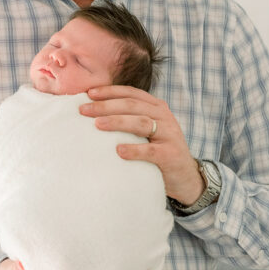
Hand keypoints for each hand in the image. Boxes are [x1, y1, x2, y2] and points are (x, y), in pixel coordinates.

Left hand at [79, 85, 205, 205]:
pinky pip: (150, 150)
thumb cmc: (157, 152)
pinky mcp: (171, 155)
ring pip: (140, 122)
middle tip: (84, 110)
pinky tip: (118, 151)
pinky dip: (134, 150)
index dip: (110, 91)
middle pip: (132, 105)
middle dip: (106, 106)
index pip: (131, 93)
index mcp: (156, 107)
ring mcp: (170, 135)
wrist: (184, 177)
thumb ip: (129, 120)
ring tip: (97, 124)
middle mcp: (164, 117)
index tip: (88, 94)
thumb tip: (93, 113)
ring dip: (117, 121)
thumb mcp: (146, 131)